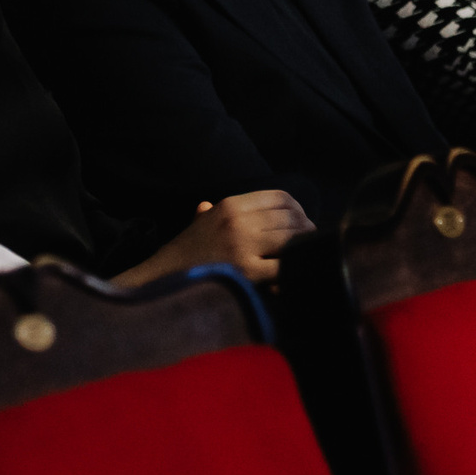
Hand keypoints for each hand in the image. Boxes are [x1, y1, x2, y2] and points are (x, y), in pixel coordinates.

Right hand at [130, 191, 313, 286]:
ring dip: (302, 249)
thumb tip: (205, 207)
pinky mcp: (247, 270)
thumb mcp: (199, 223)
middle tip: (310, 242)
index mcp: (231, 204)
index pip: (279, 197)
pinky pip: (283, 266)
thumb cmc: (186, 253)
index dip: (298, 209)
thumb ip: (210, 212)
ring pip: (290, 239)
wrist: (165, 278)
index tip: (303, 222)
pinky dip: (291, 271)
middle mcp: (239, 220)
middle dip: (305, 230)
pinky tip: (290, 277)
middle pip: (289, 217)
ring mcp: (243, 244)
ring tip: (304, 258)